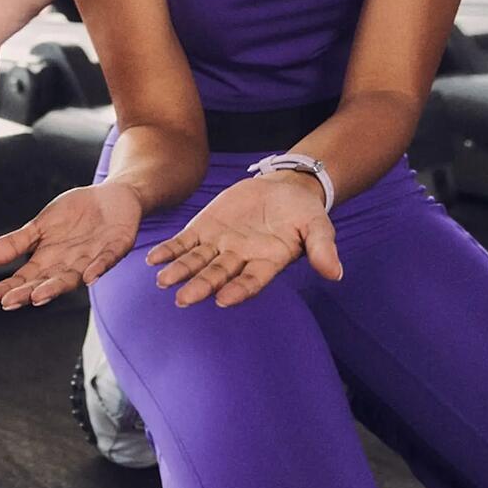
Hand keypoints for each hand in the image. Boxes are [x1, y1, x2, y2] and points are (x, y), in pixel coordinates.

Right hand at [0, 181, 143, 308]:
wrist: (114, 196)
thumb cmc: (75, 214)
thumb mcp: (39, 226)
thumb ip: (12, 245)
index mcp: (48, 261)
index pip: (22, 280)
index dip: (5, 289)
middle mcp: (68, 266)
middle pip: (45, 283)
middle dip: (27, 293)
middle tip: (8, 302)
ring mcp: (92, 259)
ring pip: (73, 278)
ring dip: (56, 288)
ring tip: (38, 296)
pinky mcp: (115, 248)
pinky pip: (106, 261)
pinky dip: (97, 269)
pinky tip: (88, 277)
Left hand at [146, 173, 340, 308]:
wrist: (285, 188)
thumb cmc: (304, 213)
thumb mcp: (318, 226)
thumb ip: (322, 248)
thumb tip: (336, 273)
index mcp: (268, 263)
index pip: (252, 281)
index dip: (239, 290)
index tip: (224, 299)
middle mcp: (240, 259)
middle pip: (218, 275)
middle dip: (200, 286)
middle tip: (182, 299)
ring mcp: (221, 245)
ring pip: (197, 262)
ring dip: (179, 271)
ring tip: (162, 281)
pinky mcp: (206, 229)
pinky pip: (184, 242)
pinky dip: (169, 250)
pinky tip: (152, 259)